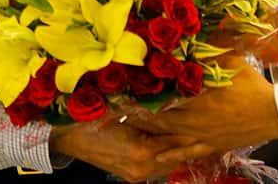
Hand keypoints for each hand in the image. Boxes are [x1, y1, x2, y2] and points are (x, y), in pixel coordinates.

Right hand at [49, 119, 213, 182]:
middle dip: (190, 140)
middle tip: (206, 124)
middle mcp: (142, 167)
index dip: (192, 127)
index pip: (177, 140)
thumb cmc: (96, 119)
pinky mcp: (133, 177)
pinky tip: (172, 143)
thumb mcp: (127, 110)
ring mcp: (137, 175)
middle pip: (177, 155)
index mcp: (141, 151)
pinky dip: (167, 155)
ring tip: (193, 132)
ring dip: (179, 149)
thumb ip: (152, 112)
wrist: (71, 137)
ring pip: (169, 163)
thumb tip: (176, 102)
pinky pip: (158, 168)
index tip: (207, 115)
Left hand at [129, 56, 277, 161]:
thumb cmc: (253, 85)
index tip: (124, 88)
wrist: (275, 113)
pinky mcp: (210, 145)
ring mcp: (201, 134)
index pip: (163, 94)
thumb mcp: (231, 59)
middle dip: (138, 112)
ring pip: (168, 135)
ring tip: (128, 129)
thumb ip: (211, 47)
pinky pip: (186, 152)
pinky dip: (169, 155)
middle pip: (159, 116)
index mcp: (198, 95)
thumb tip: (194, 29)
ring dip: (148, 132)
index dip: (143, 92)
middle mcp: (194, 117)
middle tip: (118, 109)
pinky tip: (155, 159)